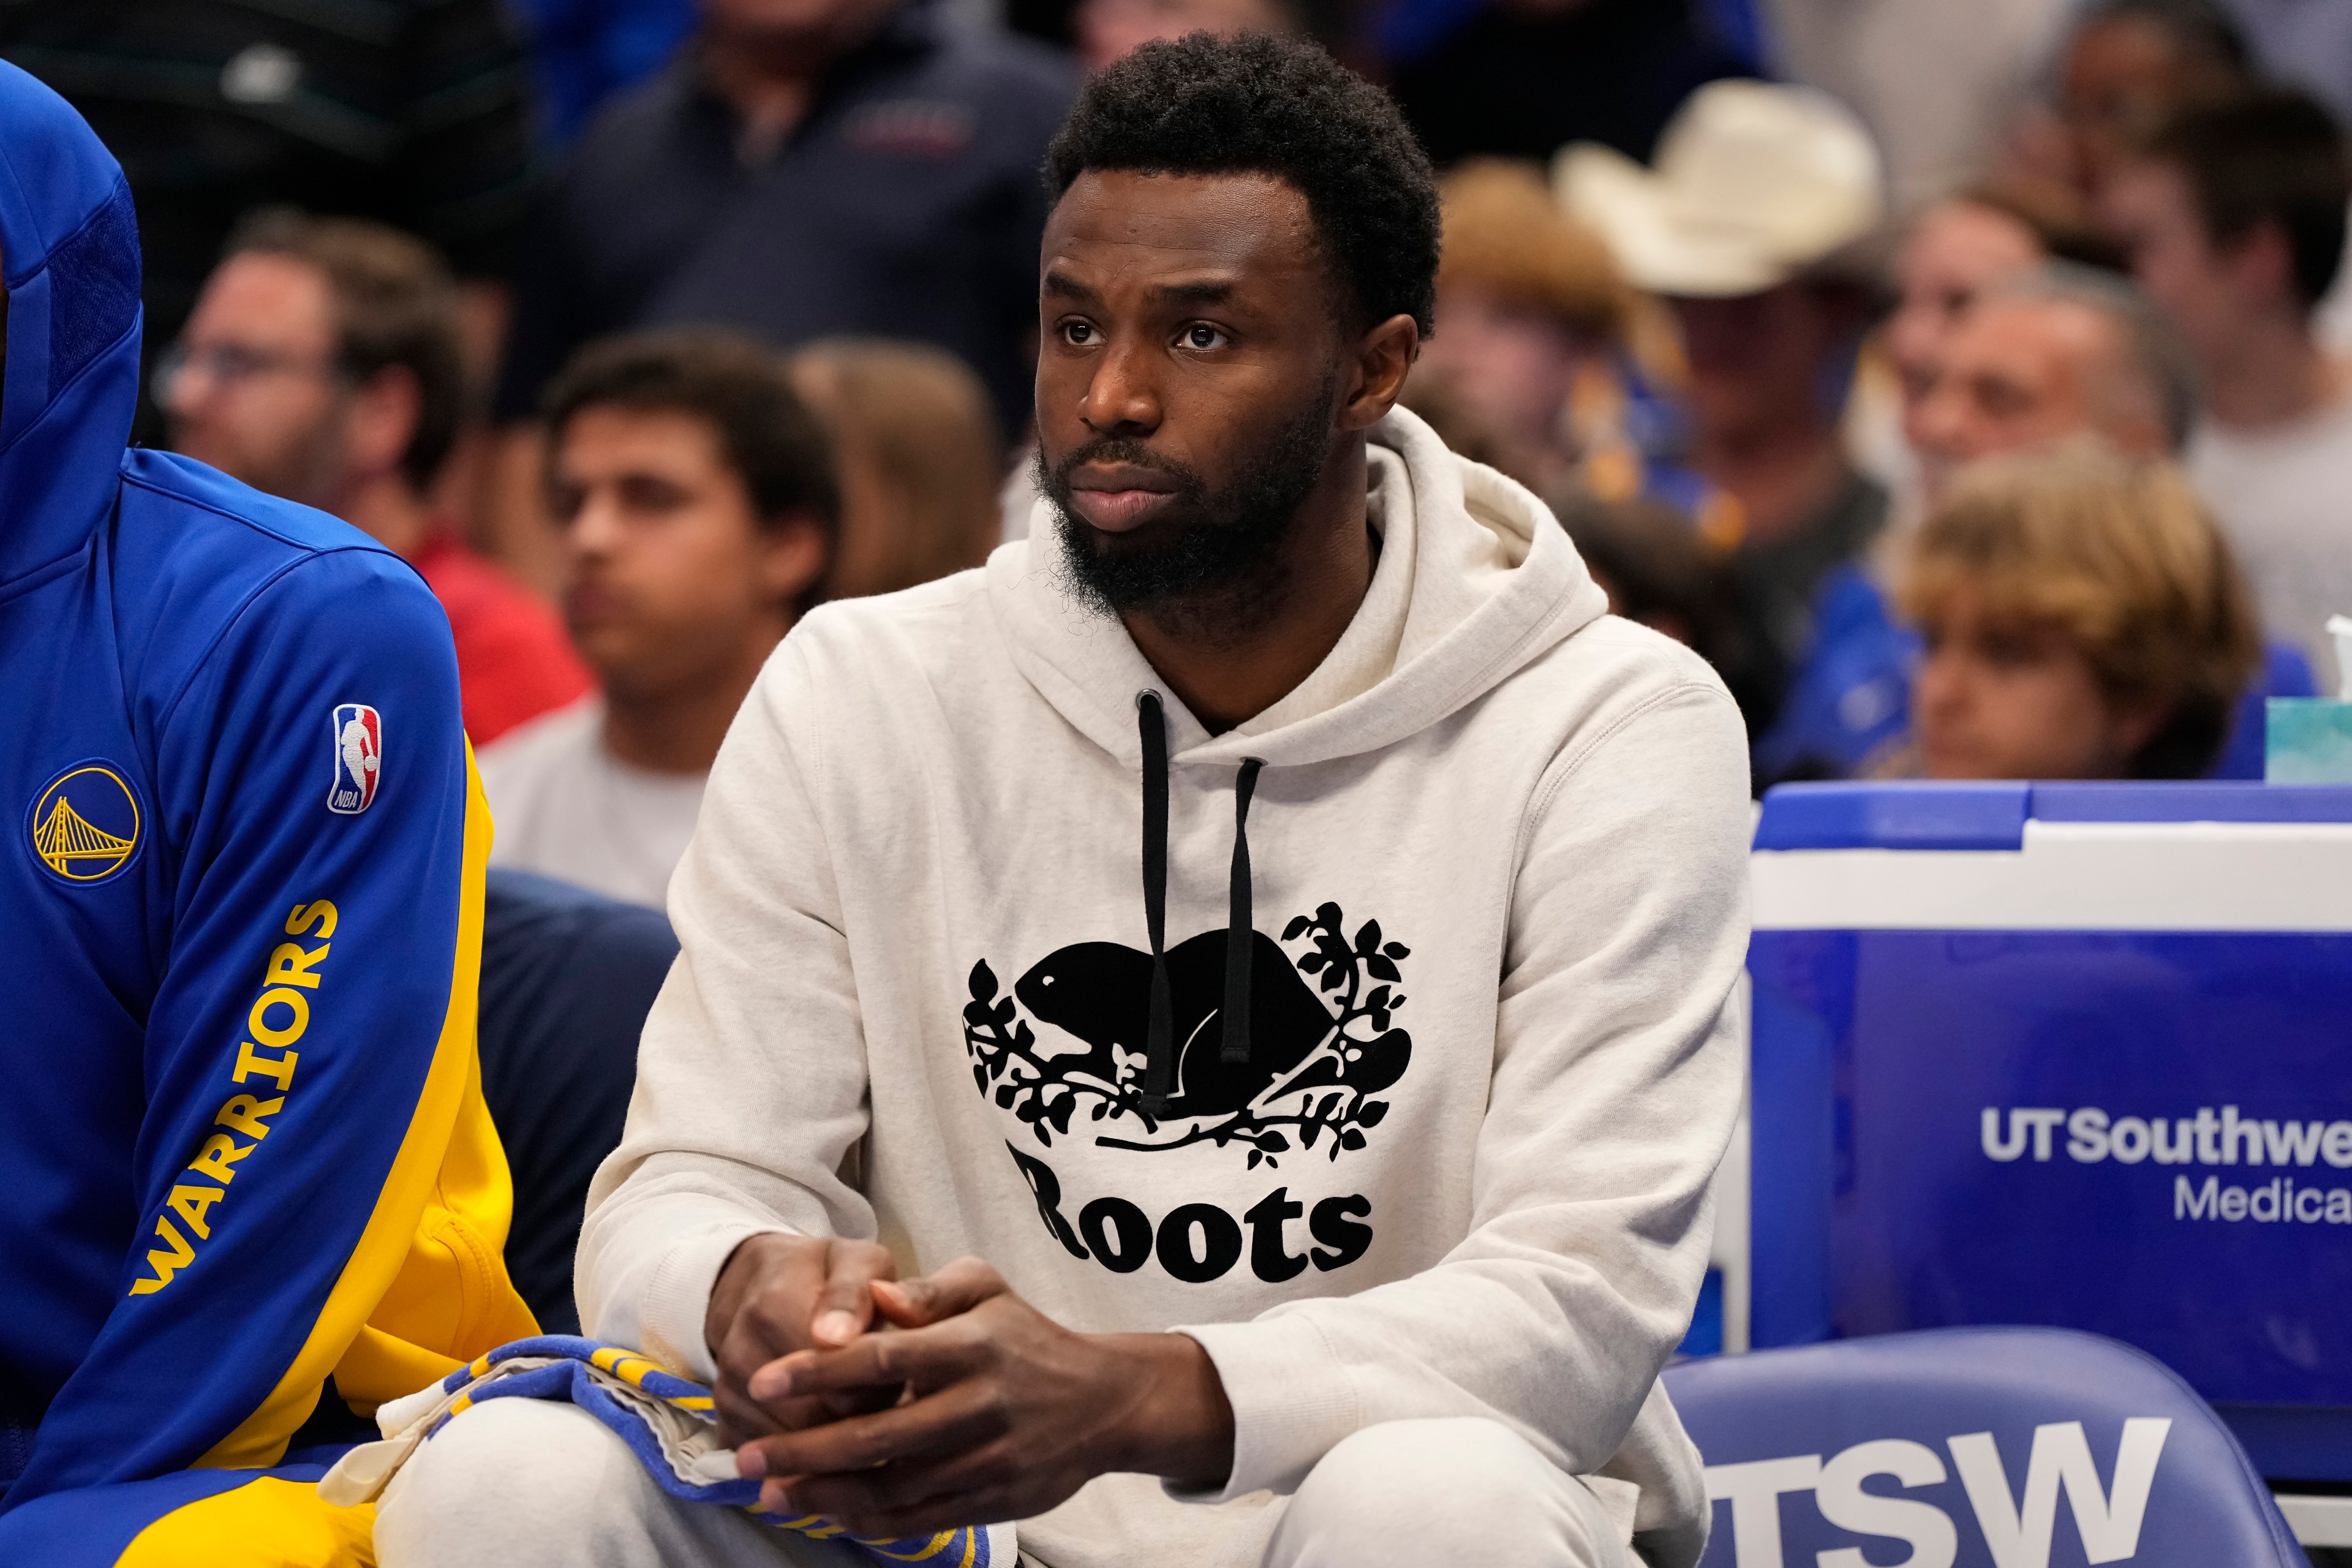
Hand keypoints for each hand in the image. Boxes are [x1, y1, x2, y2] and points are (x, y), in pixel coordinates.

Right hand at [705, 1233, 899, 1445]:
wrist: (757, 1285)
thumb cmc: (823, 1275)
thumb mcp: (854, 1262)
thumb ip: (853, 1294)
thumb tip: (834, 1338)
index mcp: (774, 1309)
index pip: (831, 1380)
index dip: (875, 1390)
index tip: (896, 1380)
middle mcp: (741, 1357)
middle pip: (811, 1422)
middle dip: (857, 1422)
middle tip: (882, 1399)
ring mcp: (728, 1394)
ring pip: (792, 1451)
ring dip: (833, 1444)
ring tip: (856, 1410)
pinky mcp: (725, 1423)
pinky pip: (771, 1463)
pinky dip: (806, 1460)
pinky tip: (827, 1431)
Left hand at [733, 1256, 1234, 1535]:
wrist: (1106, 1402)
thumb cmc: (1029, 1337)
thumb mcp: (988, 1288)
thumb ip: (927, 1289)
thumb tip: (868, 1293)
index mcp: (971, 1345)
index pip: (882, 1357)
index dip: (819, 1370)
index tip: (765, 1378)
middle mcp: (978, 1404)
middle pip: (876, 1434)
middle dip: (803, 1451)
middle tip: (748, 1457)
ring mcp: (987, 1458)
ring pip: (892, 1486)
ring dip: (825, 1494)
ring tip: (771, 1491)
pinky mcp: (994, 1499)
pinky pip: (920, 1517)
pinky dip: (869, 1521)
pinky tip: (829, 1514)